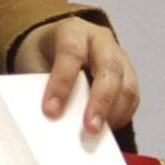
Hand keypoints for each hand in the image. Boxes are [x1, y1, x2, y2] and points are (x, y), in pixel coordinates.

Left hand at [13, 15, 138, 133]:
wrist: (52, 46)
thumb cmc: (42, 56)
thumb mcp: (33, 63)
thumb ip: (40, 85)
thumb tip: (49, 119)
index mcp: (73, 31)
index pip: (71, 53)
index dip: (62, 83)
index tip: (51, 111)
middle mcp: (100, 41)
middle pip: (109, 68)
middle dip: (100, 101)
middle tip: (90, 128)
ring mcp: (118, 57)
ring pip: (127, 84)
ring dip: (114, 113)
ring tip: (98, 134)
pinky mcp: (128, 76)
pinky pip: (132, 98)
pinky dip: (121, 116)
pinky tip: (108, 129)